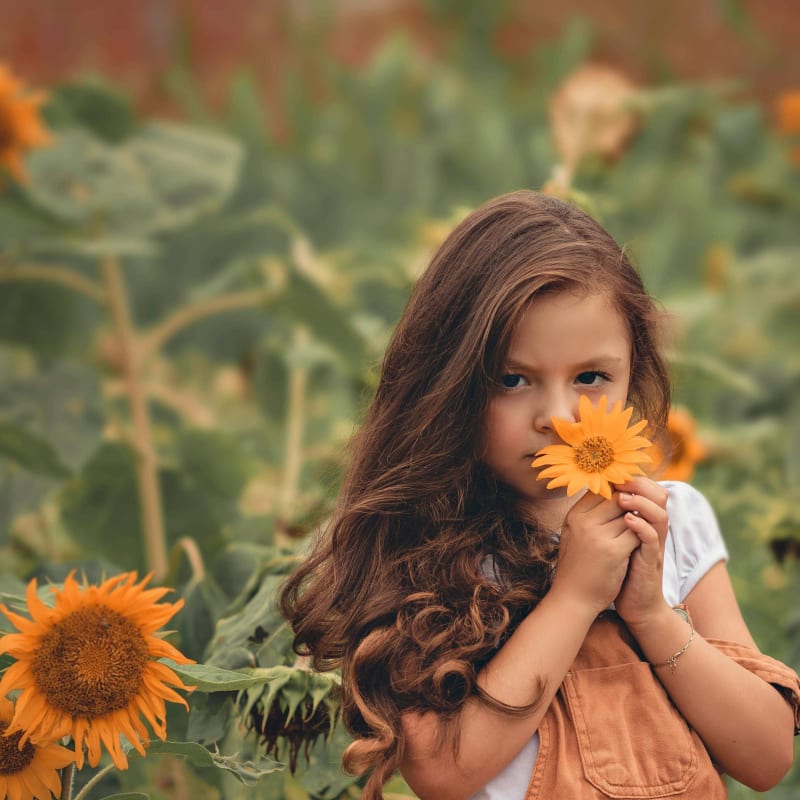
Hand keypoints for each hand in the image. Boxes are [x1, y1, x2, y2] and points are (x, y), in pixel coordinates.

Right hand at [550, 489, 640, 617]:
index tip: (626, 501)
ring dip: (638, 522)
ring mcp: (598, 536)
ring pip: (630, 514)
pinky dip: (642, 537)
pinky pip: (637, 533)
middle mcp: (584, 522)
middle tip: (636, 516)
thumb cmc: (576, 565)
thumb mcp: (574, 534)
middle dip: (630, 506)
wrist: (573, 598)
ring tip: (635, 532)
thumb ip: (589, 514)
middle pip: (618, 498)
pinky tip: (637, 546)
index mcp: (574, 515)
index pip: (601, 490)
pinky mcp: (614, 551)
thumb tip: (610, 493)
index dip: (617, 492)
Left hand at [613, 477, 669, 626]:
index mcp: (642, 522)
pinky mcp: (651, 562)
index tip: (612, 470)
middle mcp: (651, 530)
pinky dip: (642, 528)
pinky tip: (628, 520)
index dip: (632, 478)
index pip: (646, 490)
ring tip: (624, 497)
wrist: (632, 605)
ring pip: (659, 515)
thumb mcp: (612, 539)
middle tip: (620, 477)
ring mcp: (653, 546)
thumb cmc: (618, 570)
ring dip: (641, 503)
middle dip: (639, 484)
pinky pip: (652, 540)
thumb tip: (592, 494)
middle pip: (657, 497)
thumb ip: (609, 519)